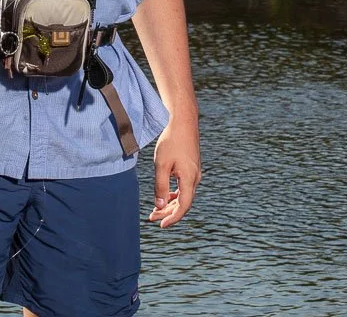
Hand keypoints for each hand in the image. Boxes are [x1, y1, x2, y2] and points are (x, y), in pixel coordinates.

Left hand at [148, 112, 200, 228]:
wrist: (183, 121)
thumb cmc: (171, 141)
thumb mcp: (161, 164)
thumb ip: (160, 186)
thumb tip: (159, 206)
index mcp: (189, 178)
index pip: (183, 206)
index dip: (173, 218)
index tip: (161, 225)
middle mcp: (195, 177)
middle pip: (183, 203)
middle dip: (168, 212)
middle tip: (152, 218)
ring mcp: (194, 172)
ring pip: (184, 195)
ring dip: (170, 204)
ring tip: (155, 210)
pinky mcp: (191, 167)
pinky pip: (184, 187)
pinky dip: (174, 194)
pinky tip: (164, 195)